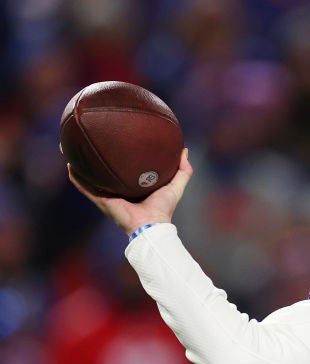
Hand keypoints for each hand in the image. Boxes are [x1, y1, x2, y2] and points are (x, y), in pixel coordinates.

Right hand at [68, 148, 192, 234]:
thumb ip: (183, 170)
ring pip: (90, 177)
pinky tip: (70, 164)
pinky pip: (85, 186)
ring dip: (81, 164)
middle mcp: (118, 189)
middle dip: (96, 157)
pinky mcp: (101, 199)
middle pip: (104, 171)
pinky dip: (77, 177)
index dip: (120, 157)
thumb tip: (184, 150)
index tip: (117, 141)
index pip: (124, 169)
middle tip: (91, 139)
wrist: (151, 224)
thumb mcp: (176, 185)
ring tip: (72, 149)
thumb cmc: (164, 208)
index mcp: (133, 186)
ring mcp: (107, 194)